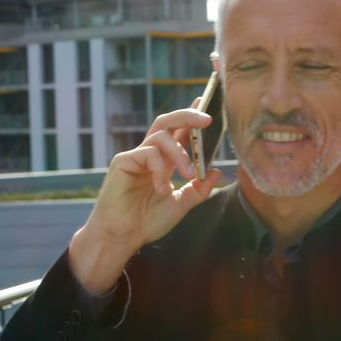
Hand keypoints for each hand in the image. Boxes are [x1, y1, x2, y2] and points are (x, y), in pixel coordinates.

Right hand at [68, 104, 222, 293]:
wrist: (122, 237)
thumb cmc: (147, 222)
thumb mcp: (181, 204)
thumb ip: (199, 189)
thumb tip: (217, 171)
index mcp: (164, 161)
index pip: (179, 132)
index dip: (192, 117)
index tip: (207, 103)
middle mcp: (150, 154)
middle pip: (167, 122)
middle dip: (188, 115)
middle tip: (207, 119)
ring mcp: (136, 156)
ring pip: (161, 136)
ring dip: (180, 154)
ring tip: (189, 174)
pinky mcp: (123, 161)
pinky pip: (147, 153)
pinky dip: (160, 168)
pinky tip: (161, 187)